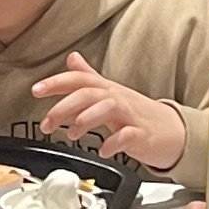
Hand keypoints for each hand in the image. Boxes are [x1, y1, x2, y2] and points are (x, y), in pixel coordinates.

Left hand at [28, 60, 190, 168]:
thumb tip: (72, 59)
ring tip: (72, 134)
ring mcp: (131, 116)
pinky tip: (103, 150)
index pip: (80, 80)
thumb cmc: (138, 114)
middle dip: (64, 106)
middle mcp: (118, 99)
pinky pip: (127, 135)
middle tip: (47, 123)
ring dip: (86, 119)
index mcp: (107, 90)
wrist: (172, 132)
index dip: (56, 83)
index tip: (36, 90)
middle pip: (89, 93)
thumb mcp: (110, 92)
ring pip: (108, 108)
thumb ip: (89, 77)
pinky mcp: (142, 135)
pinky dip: (113, 143)